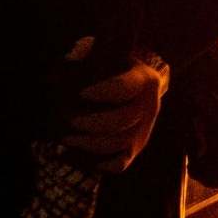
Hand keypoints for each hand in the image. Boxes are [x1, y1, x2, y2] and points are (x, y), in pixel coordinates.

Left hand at [60, 45, 167, 172]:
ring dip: (92, 143)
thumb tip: (72, 56)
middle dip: (94, 123)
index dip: (105, 91)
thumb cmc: (118, 69)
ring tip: (69, 139)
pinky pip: (123, 163)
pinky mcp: (137, 147)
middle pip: (124, 119)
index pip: (127, 88)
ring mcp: (145, 129)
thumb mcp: (110, 55)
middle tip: (72, 121)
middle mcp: (149, 106)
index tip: (82, 92)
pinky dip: (106, 165)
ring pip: (121, 143)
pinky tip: (88, 159)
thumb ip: (90, 53)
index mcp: (145, 80)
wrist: (142, 87)